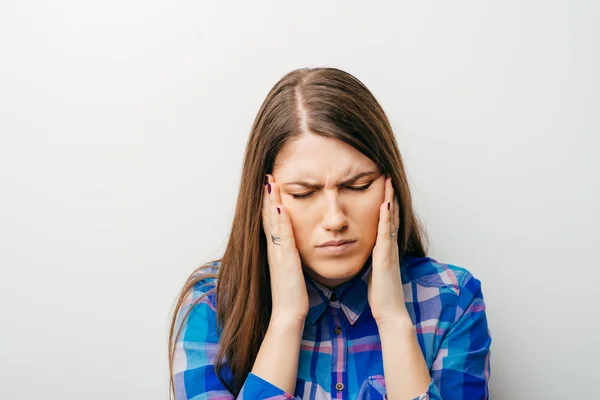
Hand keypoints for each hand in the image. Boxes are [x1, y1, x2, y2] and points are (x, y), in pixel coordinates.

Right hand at [262, 175, 308, 324]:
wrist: (288, 314)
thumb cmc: (292, 294)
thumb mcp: (290, 270)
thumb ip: (289, 257)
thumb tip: (292, 248)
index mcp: (276, 251)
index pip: (270, 222)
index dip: (268, 203)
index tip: (269, 185)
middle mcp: (273, 249)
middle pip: (267, 217)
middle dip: (267, 196)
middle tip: (266, 176)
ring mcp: (278, 254)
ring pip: (273, 223)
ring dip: (271, 202)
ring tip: (270, 183)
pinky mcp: (286, 261)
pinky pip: (283, 237)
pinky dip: (281, 221)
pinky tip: (280, 208)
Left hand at [368, 176, 410, 324]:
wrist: (390, 313)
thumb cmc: (381, 295)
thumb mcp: (374, 272)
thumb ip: (373, 260)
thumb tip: (367, 253)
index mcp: (385, 249)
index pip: (386, 221)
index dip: (386, 203)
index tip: (382, 187)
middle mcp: (390, 247)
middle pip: (391, 215)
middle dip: (390, 195)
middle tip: (388, 176)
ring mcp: (389, 251)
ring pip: (391, 220)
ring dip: (390, 200)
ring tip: (388, 182)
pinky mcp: (386, 258)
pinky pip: (386, 234)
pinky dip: (386, 218)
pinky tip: (385, 205)